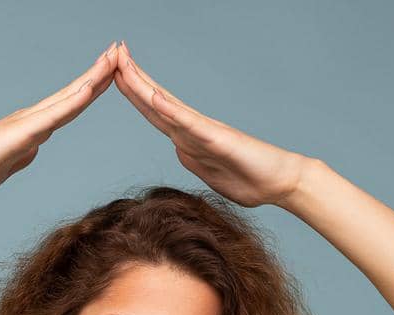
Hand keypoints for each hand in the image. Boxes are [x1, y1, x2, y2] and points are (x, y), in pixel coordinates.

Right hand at [0, 43, 121, 202]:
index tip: (110, 74)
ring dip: (92, 78)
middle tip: (118, 51)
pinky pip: (53, 116)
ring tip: (113, 57)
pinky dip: (73, 102)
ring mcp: (27, 123)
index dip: (90, 89)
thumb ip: (21, 155)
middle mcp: (32, 119)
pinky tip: (90, 89)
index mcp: (31, 128)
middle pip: (73, 94)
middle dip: (98, 73)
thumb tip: (33, 149)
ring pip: (67, 97)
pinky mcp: (21, 133)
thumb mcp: (7, 165)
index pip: (69, 106)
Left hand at [111, 43, 307, 208]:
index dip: (134, 94)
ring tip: (123, 62)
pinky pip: (189, 124)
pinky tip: (153, 97)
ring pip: (166, 105)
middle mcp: (192, 130)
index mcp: (188, 139)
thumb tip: (179, 149)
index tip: (114, 75)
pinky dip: (170, 110)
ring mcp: (204, 132)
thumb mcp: (210, 173)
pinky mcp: (217, 140)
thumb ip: (194, 159)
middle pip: (154, 101)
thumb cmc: (250, 180)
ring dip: (143, 84)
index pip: (154, 113)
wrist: (281, 183)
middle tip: (112, 52)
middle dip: (131, 78)